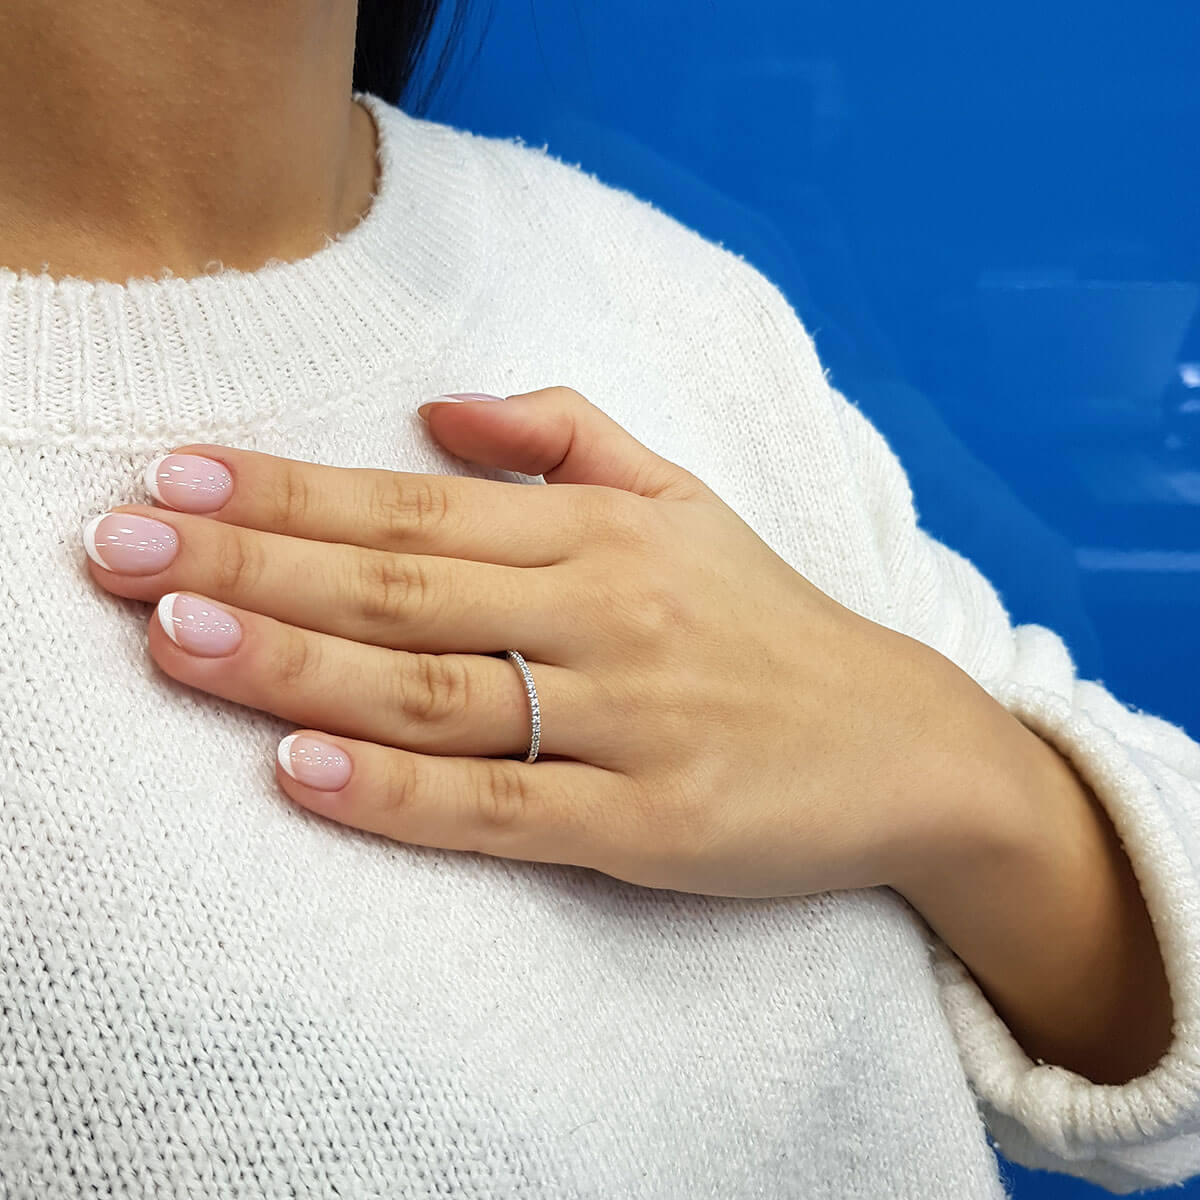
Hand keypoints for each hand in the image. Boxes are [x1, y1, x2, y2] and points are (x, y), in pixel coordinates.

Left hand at [84, 386, 992, 898]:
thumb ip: (568, 438)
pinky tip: (303, 771)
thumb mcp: (685, 500)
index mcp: (604, 535)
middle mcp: (608, 615)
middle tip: (119, 551)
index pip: (415, 505)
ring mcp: (629, 723)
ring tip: (175, 642)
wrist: (905, 742)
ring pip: (433, 691)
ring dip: (296, 666)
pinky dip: (399, 793)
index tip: (176, 480)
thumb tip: (441, 409)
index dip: (289, 493)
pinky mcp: (650, 824)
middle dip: (250, 566)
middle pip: (401, 587)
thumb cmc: (771, 622)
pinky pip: (504, 807)